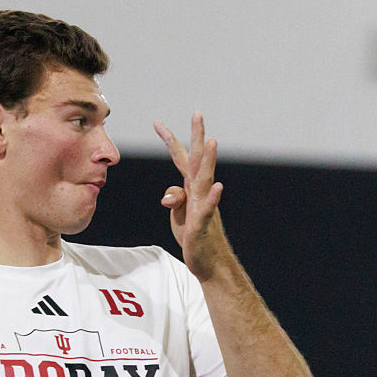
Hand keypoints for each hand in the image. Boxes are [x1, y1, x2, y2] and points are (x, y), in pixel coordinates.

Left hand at [154, 112, 231, 281]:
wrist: (209, 262)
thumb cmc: (195, 235)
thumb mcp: (179, 214)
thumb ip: (175, 199)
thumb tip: (168, 196)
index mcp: (191, 188)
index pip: (181, 159)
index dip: (170, 141)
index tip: (157, 123)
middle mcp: (200, 193)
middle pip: (197, 161)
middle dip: (196, 137)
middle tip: (197, 113)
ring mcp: (204, 207)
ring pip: (205, 180)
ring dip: (208, 161)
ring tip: (211, 141)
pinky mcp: (203, 225)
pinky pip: (209, 209)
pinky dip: (213, 197)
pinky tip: (218, 186)